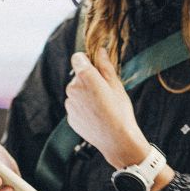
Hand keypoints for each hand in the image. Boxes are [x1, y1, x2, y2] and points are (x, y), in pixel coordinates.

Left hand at [65, 48, 150, 168]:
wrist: (117, 140)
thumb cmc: (120, 111)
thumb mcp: (116, 85)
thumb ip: (105, 66)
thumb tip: (99, 50)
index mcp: (85, 76)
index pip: (77, 58)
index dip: (87, 60)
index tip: (95, 67)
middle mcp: (72, 88)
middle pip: (77, 76)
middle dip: (88, 80)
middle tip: (104, 92)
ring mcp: (69, 103)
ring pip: (76, 92)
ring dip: (85, 95)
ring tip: (101, 107)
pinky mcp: (69, 116)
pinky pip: (75, 107)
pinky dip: (83, 109)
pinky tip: (96, 117)